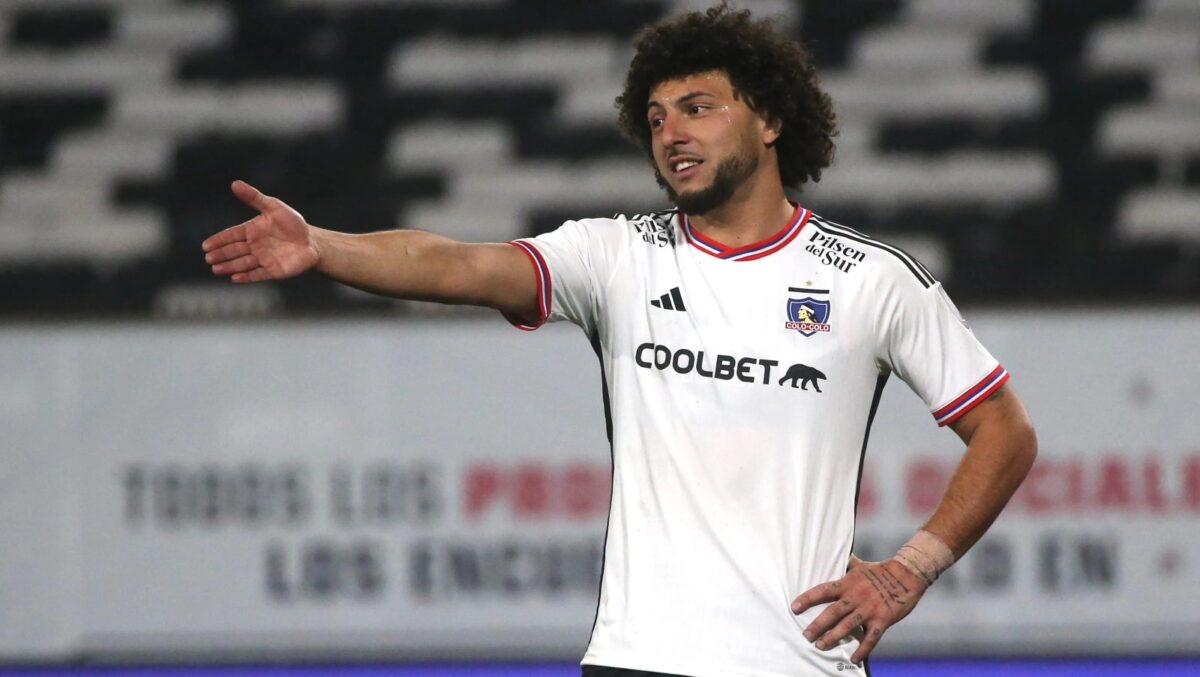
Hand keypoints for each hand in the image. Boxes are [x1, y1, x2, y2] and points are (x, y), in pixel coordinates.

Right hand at [202, 180, 319, 282]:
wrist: (312, 241)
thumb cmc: (293, 223)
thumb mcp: (274, 207)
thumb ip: (254, 197)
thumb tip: (235, 183)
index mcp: (252, 231)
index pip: (231, 235)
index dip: (219, 240)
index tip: (206, 245)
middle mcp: (255, 246)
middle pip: (234, 250)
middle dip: (221, 255)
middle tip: (208, 258)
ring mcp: (263, 259)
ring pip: (242, 263)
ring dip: (229, 266)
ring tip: (216, 269)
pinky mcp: (273, 270)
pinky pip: (258, 274)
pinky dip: (247, 277)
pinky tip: (235, 278)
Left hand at [790, 555, 927, 663]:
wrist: (907, 575)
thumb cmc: (881, 570)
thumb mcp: (860, 565)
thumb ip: (846, 565)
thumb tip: (838, 556)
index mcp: (847, 583)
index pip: (823, 591)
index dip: (808, 599)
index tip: (794, 607)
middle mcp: (855, 597)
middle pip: (832, 612)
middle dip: (817, 625)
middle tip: (806, 635)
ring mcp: (869, 609)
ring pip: (848, 626)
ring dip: (833, 637)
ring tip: (820, 646)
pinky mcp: (883, 619)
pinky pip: (871, 637)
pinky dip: (863, 649)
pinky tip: (854, 659)